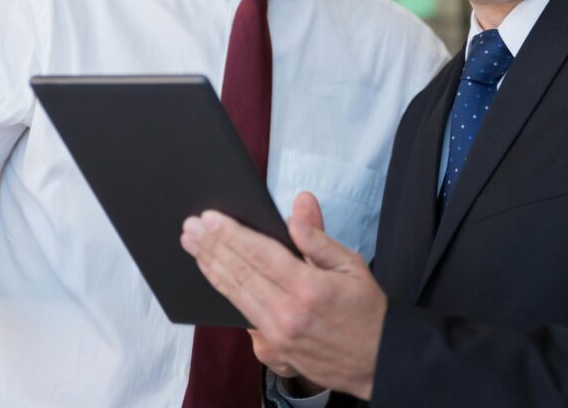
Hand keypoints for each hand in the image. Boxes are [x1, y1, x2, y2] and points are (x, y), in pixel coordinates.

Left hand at [181, 192, 386, 399]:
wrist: (377, 361)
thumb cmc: (365, 310)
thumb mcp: (351, 265)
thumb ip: (318, 237)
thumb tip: (299, 205)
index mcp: (309, 289)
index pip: (260, 255)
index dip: (231, 234)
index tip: (210, 218)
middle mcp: (288, 315)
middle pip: (240, 274)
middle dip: (212, 248)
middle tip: (190, 227)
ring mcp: (277, 336)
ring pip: (235, 295)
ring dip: (211, 268)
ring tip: (194, 246)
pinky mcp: (272, 350)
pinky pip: (242, 314)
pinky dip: (226, 292)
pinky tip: (214, 273)